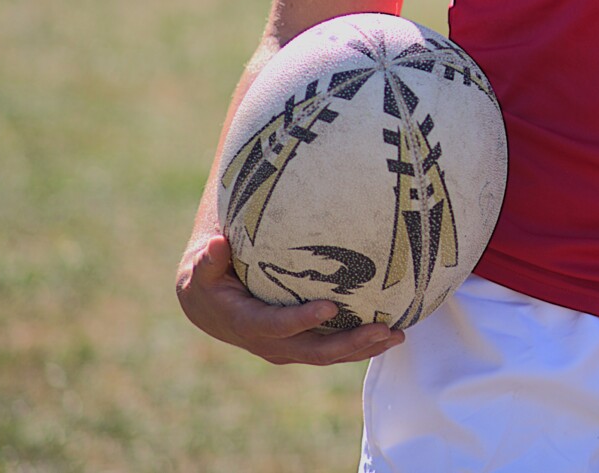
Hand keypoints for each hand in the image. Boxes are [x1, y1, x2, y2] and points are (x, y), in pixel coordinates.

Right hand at [175, 230, 401, 365]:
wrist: (208, 309)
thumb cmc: (207, 281)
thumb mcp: (201, 269)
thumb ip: (209, 259)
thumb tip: (217, 244)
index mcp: (246, 323)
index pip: (276, 326)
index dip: (301, 320)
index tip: (330, 306)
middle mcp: (270, 343)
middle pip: (313, 350)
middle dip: (349, 343)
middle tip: (383, 329)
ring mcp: (287, 348)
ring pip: (329, 355)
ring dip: (363, 348)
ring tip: (397, 335)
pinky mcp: (300, 345)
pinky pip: (333, 350)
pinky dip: (361, 345)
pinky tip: (390, 334)